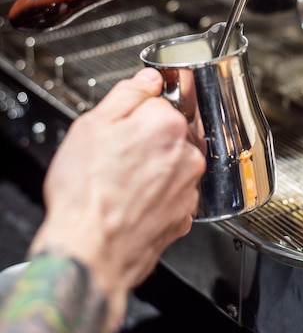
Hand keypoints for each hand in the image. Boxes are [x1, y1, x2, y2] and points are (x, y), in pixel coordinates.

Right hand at [30, 67, 205, 331]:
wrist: (88, 252)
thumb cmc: (85, 193)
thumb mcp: (92, 126)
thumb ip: (127, 94)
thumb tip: (148, 80)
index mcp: (166, 124)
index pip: (157, 102)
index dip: (133, 115)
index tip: (119, 128)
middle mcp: (186, 155)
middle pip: (168, 134)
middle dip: (145, 141)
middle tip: (115, 158)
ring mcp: (188, 187)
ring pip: (172, 164)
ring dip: (154, 168)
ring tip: (121, 184)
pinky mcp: (185, 216)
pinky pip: (173, 194)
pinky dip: (158, 196)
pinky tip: (132, 203)